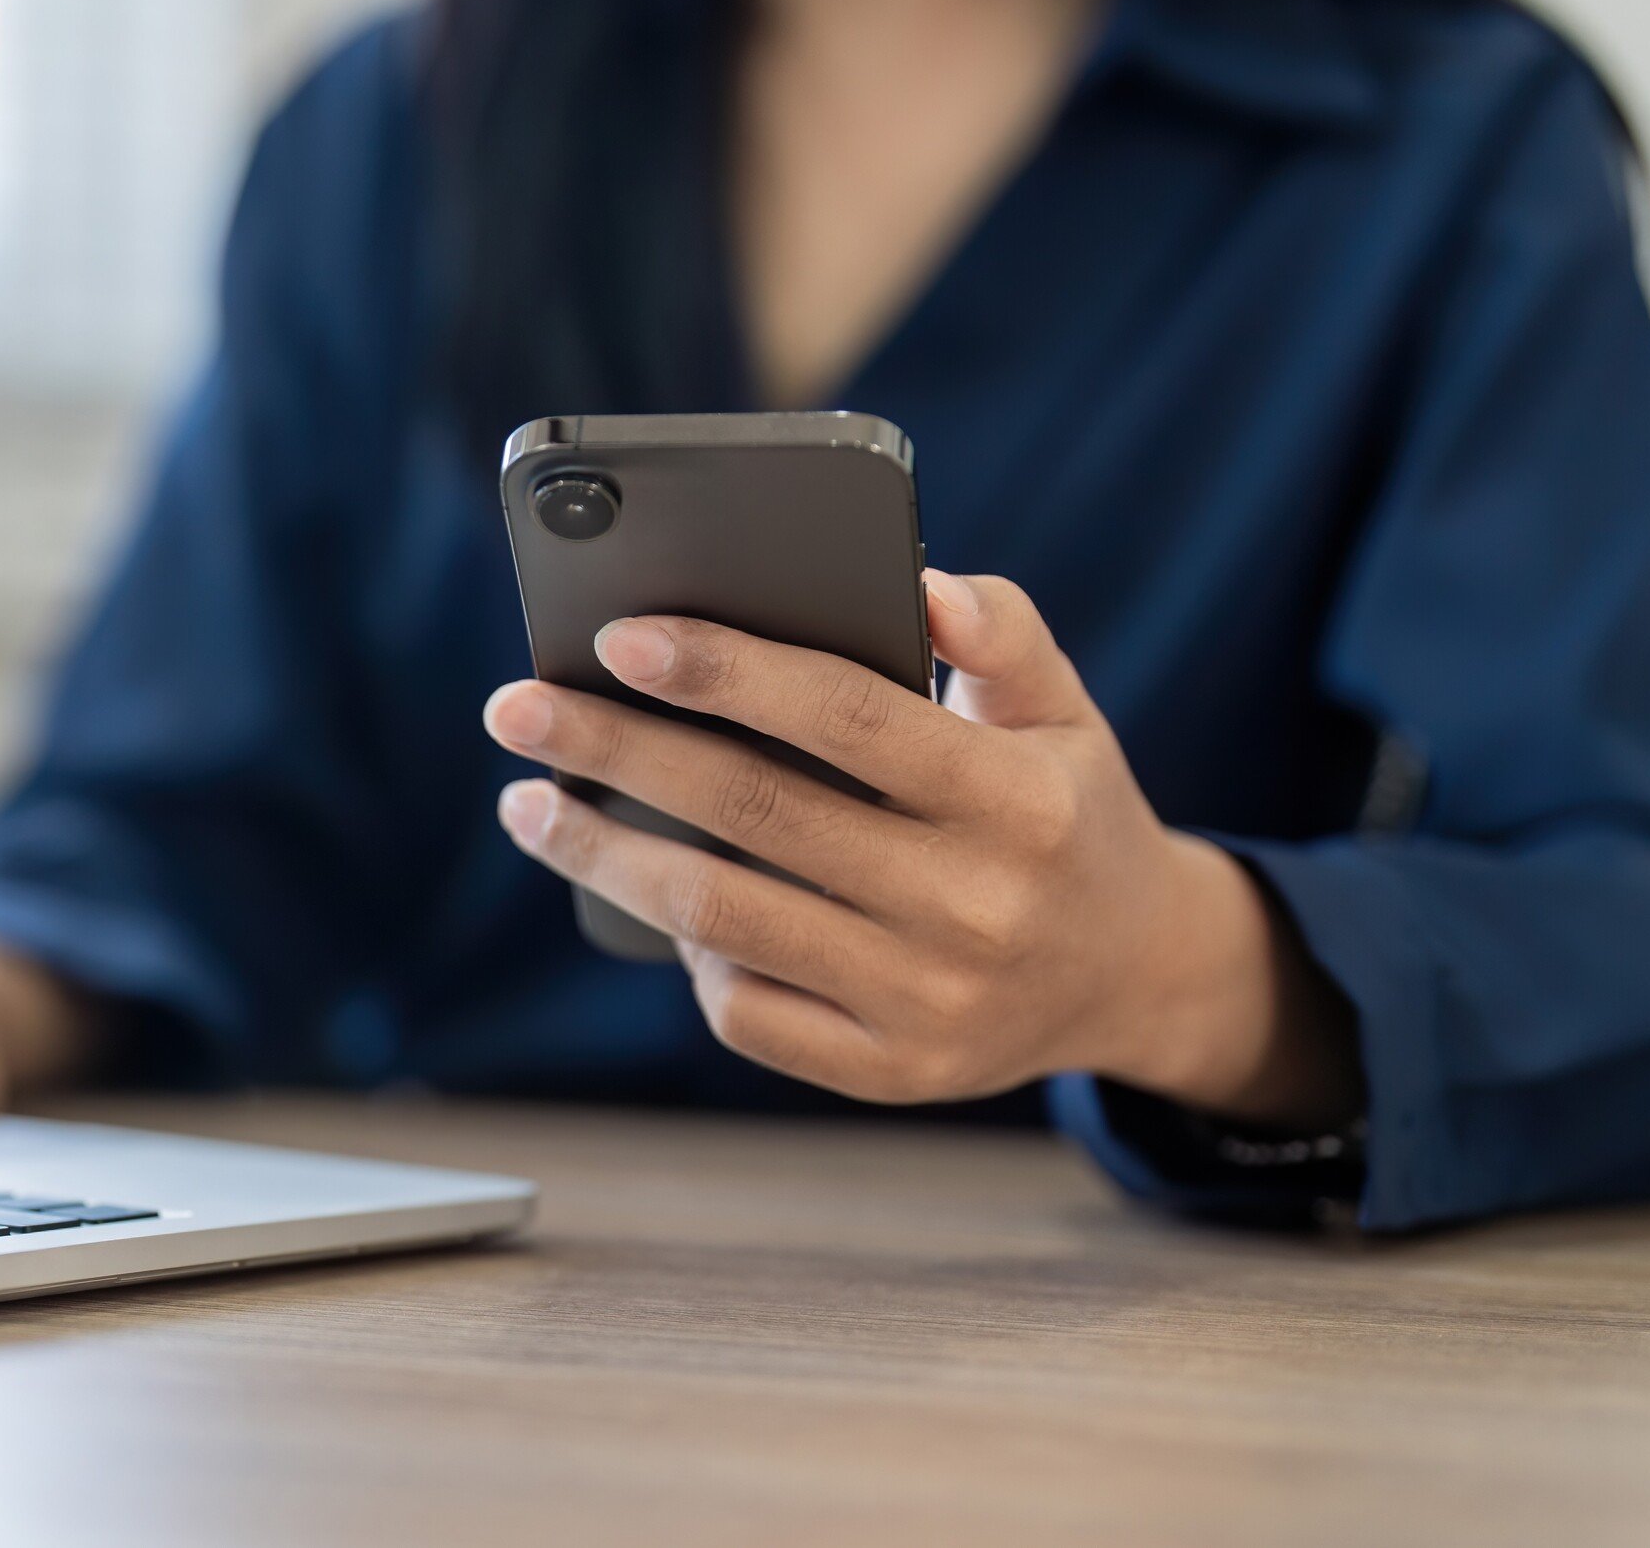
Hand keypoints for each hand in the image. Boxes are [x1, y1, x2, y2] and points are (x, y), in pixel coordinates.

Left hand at [482, 571, 1361, 1125]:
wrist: (1134, 977)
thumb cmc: (1065, 811)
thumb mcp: (1066, 711)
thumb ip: (1003, 633)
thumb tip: (916, 578)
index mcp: (1017, 800)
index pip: (848, 718)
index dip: (727, 672)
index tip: (618, 637)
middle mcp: (975, 907)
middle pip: (755, 814)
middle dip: (616, 752)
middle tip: (515, 708)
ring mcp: (929, 1002)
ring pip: (724, 922)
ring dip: (604, 857)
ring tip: (530, 803)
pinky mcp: (891, 1071)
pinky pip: (748, 1012)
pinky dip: (686, 954)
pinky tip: (647, 899)